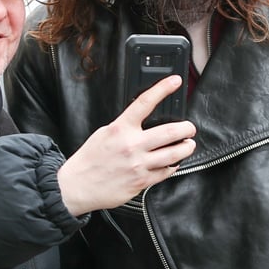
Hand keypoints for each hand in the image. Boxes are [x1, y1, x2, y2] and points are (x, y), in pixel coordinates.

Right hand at [57, 75, 196, 215]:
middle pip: (171, 131)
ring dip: (186, 148)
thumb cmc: (89, 160)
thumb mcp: (104, 133)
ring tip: (188, 145)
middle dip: (187, 128)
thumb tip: (144, 121)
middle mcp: (132, 145)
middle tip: (190, 128)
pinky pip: (166, 172)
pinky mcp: (142, 181)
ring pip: (174, 154)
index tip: (175, 81)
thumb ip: (124, 126)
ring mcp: (139, 164)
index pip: (144, 103)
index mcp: (120, 128)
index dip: (162, 89)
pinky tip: (173, 163)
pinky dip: (173, 166)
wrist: (78, 186)